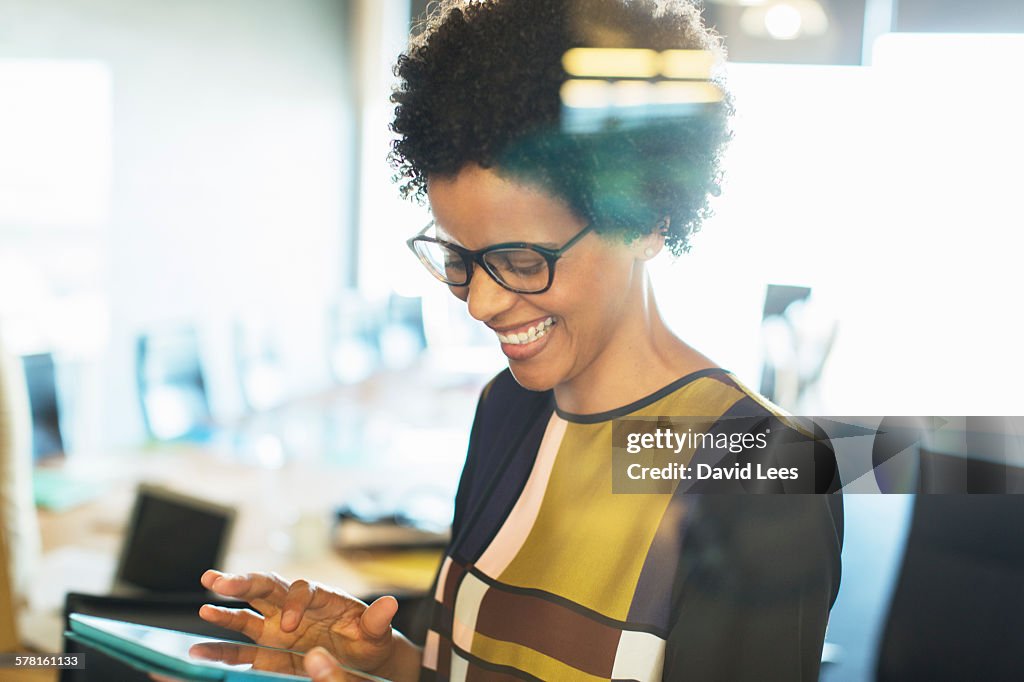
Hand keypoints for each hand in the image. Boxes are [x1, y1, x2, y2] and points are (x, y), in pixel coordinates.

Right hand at [199, 569, 399, 676]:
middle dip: (244, 583)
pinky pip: (243, 646)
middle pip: (268, 588)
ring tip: (204, 595)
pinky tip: (200, 644)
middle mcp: (296, 607)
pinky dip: (222, 645)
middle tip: (218, 580)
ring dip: (226, 605)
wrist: (364, 659)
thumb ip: (377, 621)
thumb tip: (389, 604)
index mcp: (323, 598)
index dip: (294, 604)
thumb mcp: (377, 633)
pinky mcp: (270, 648)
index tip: (290, 626)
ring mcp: (279, 627)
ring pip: (249, 611)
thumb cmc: (370, 641)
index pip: (303, 590)